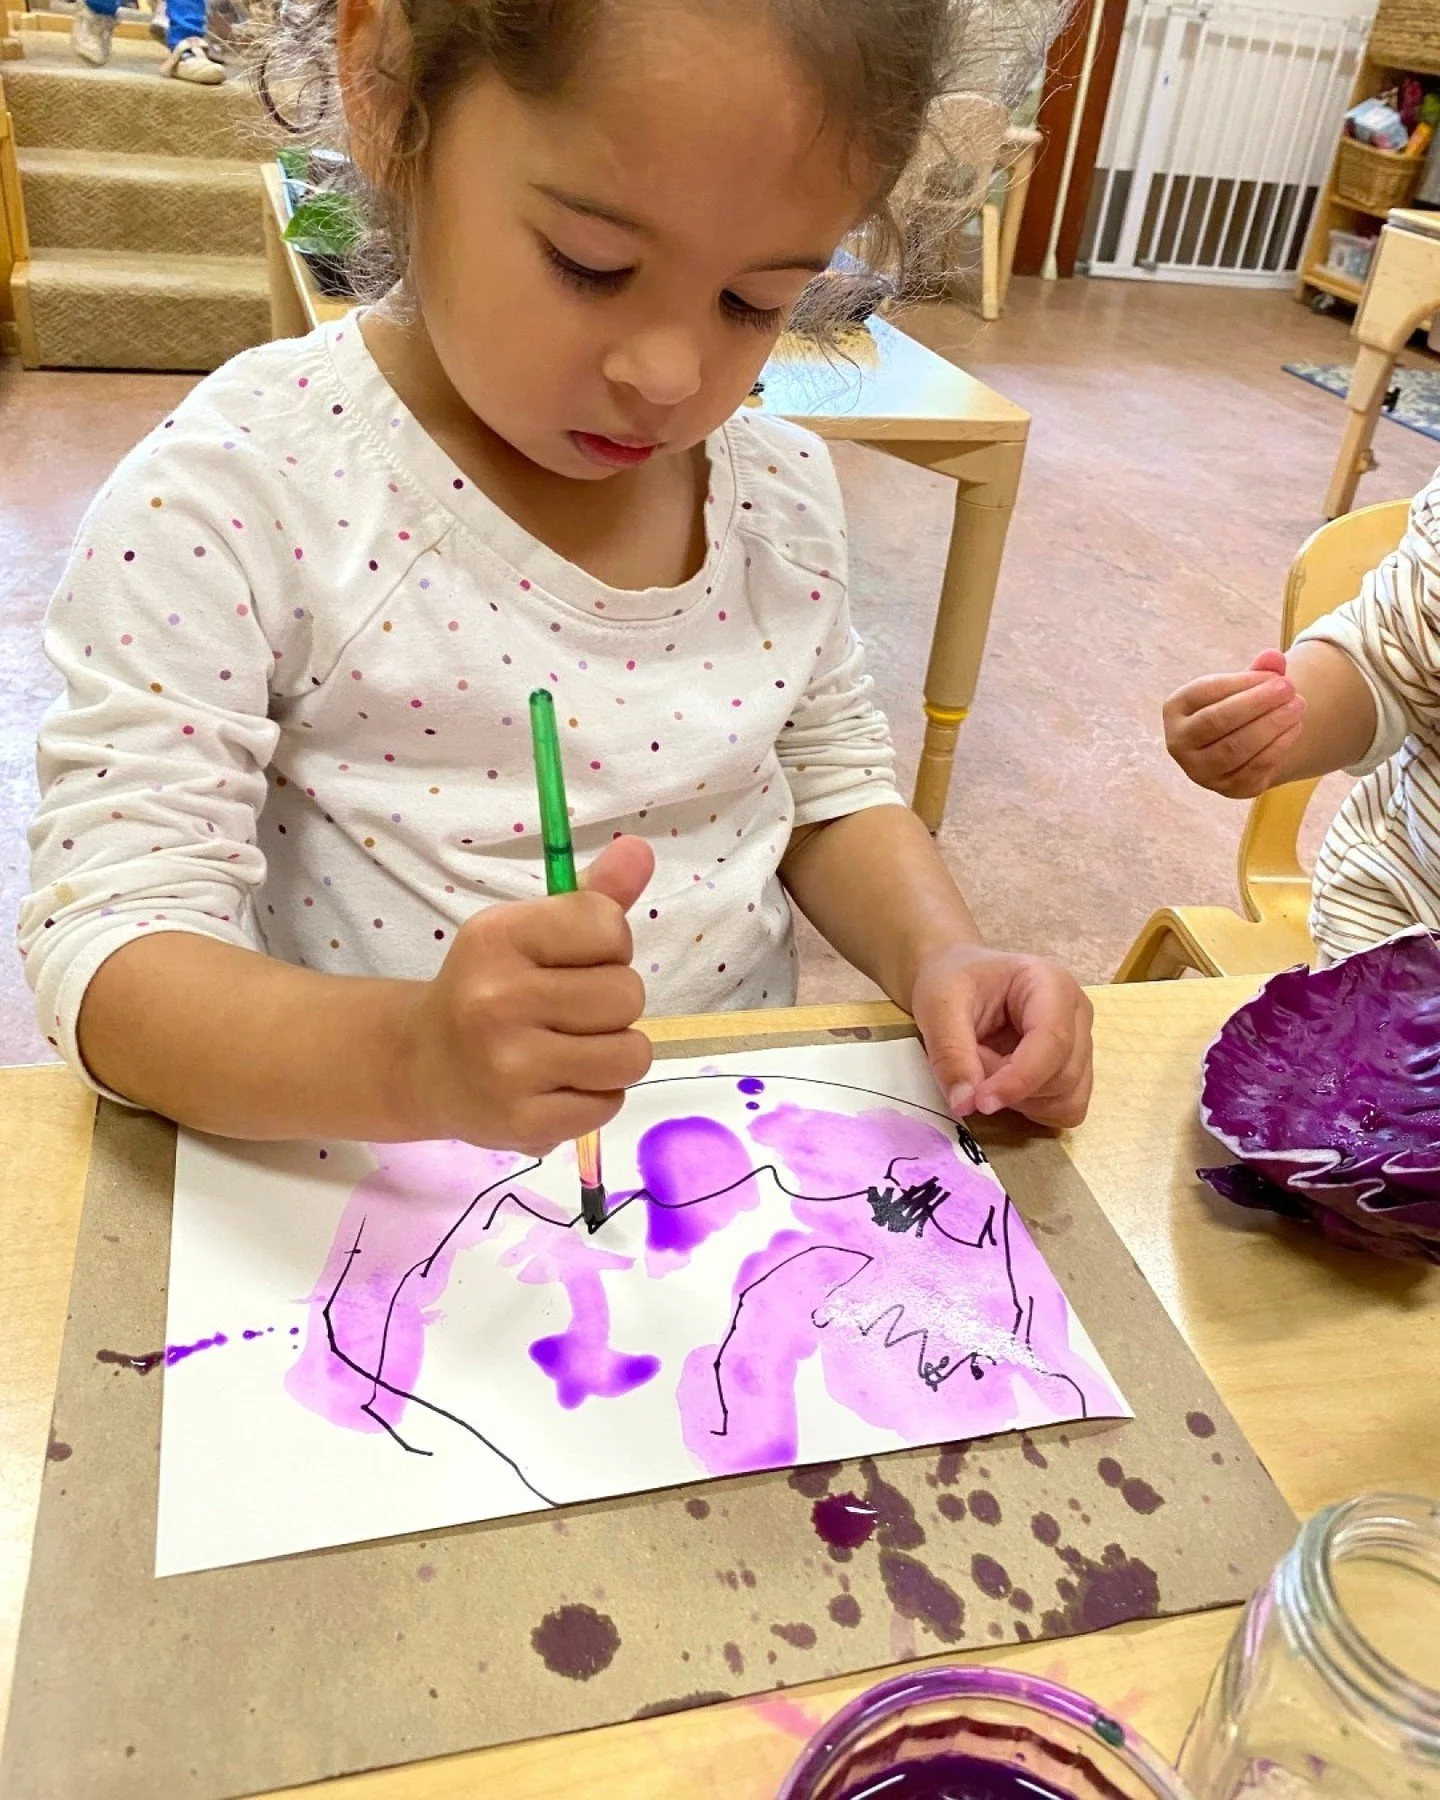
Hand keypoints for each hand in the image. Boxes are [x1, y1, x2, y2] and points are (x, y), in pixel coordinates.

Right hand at [399, 836, 654, 1151]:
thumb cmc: (489, 987)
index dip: (608, 942)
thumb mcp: (527, 932)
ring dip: (615, 1052)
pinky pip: (610, 1103)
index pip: (606, 925)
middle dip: (613, 1002)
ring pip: (630, 1054)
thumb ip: (590, 896)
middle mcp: (497, 1000)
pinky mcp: (523, 1123)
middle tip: (571, 1010)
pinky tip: (558, 1084)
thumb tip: (642, 850)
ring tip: (574, 1048)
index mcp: (497, 938)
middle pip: (627, 993)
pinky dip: (596, 1095)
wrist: (423, 1065)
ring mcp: (509, 1068)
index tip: (576, 958)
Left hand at [910, 941, 1093, 1129]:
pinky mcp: (1074, 1072)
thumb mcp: (938, 1006)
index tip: (981, 1101)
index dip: (1020, 1079)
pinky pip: (1065, 1110)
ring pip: (1066, 1098)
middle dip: (1010, 1086)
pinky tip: (1005, 1086)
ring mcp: (1080, 1045)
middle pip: (1063, 1075)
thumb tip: (966, 1104)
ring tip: (985, 1066)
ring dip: (1019, 1100)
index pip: (1053, 1040)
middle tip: (969, 1063)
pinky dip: (1031, 1110)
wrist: (956, 981)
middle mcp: (1077, 1015)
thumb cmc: (951, 980)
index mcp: (1052, 985)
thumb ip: (950, 1053)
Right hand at [1164, 649, 1306, 797]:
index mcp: (1175, 709)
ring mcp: (1200, 771)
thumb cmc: (1238, 706)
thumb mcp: (1244, 685)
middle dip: (1256, 703)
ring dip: (1271, 726)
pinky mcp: (1227, 789)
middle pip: (1216, 721)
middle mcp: (1179, 743)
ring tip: (1297, 706)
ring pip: (1234, 749)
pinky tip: (1294, 728)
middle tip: (1289, 688)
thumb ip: (1259, 671)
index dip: (1243, 682)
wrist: (1242, 745)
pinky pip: (1252, 770)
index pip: (1205, 692)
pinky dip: (1277, 748)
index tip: (1275, 674)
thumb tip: (1274, 658)